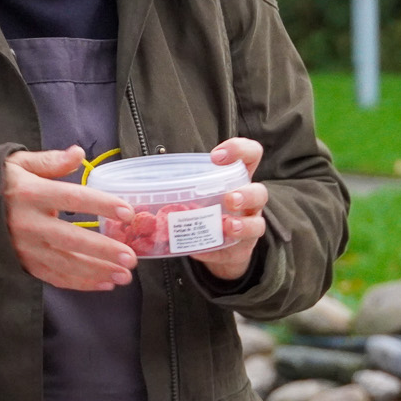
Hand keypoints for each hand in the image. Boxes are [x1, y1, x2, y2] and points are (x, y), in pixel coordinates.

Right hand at [3, 147, 139, 291]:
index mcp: (31, 194)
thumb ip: (50, 160)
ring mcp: (27, 248)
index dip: (101, 205)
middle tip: (131, 258)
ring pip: (66, 264)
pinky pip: (56, 277)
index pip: (73, 198)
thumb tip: (78, 153)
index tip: (127, 212)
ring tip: (124, 275)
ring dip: (98, 272)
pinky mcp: (25, 264)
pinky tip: (104, 284)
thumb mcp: (18, 163)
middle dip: (103, 251)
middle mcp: (29, 224)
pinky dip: (81, 284)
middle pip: (72, 240)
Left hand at [189, 137, 268, 282]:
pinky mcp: (241, 248)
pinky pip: (236, 250)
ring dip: (242, 225)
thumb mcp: (199, 193)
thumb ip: (183, 186)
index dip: (239, 150)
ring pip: (257, 224)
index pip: (251, 155)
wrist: (221, 246)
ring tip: (227, 225)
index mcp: (238, 180)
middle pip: (260, 192)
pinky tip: (202, 251)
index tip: (216, 157)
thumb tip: (140, 187)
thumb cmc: (208, 210)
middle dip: (246, 194)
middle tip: (230, 198)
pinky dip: (217, 250)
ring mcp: (249, 226)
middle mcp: (249, 202)